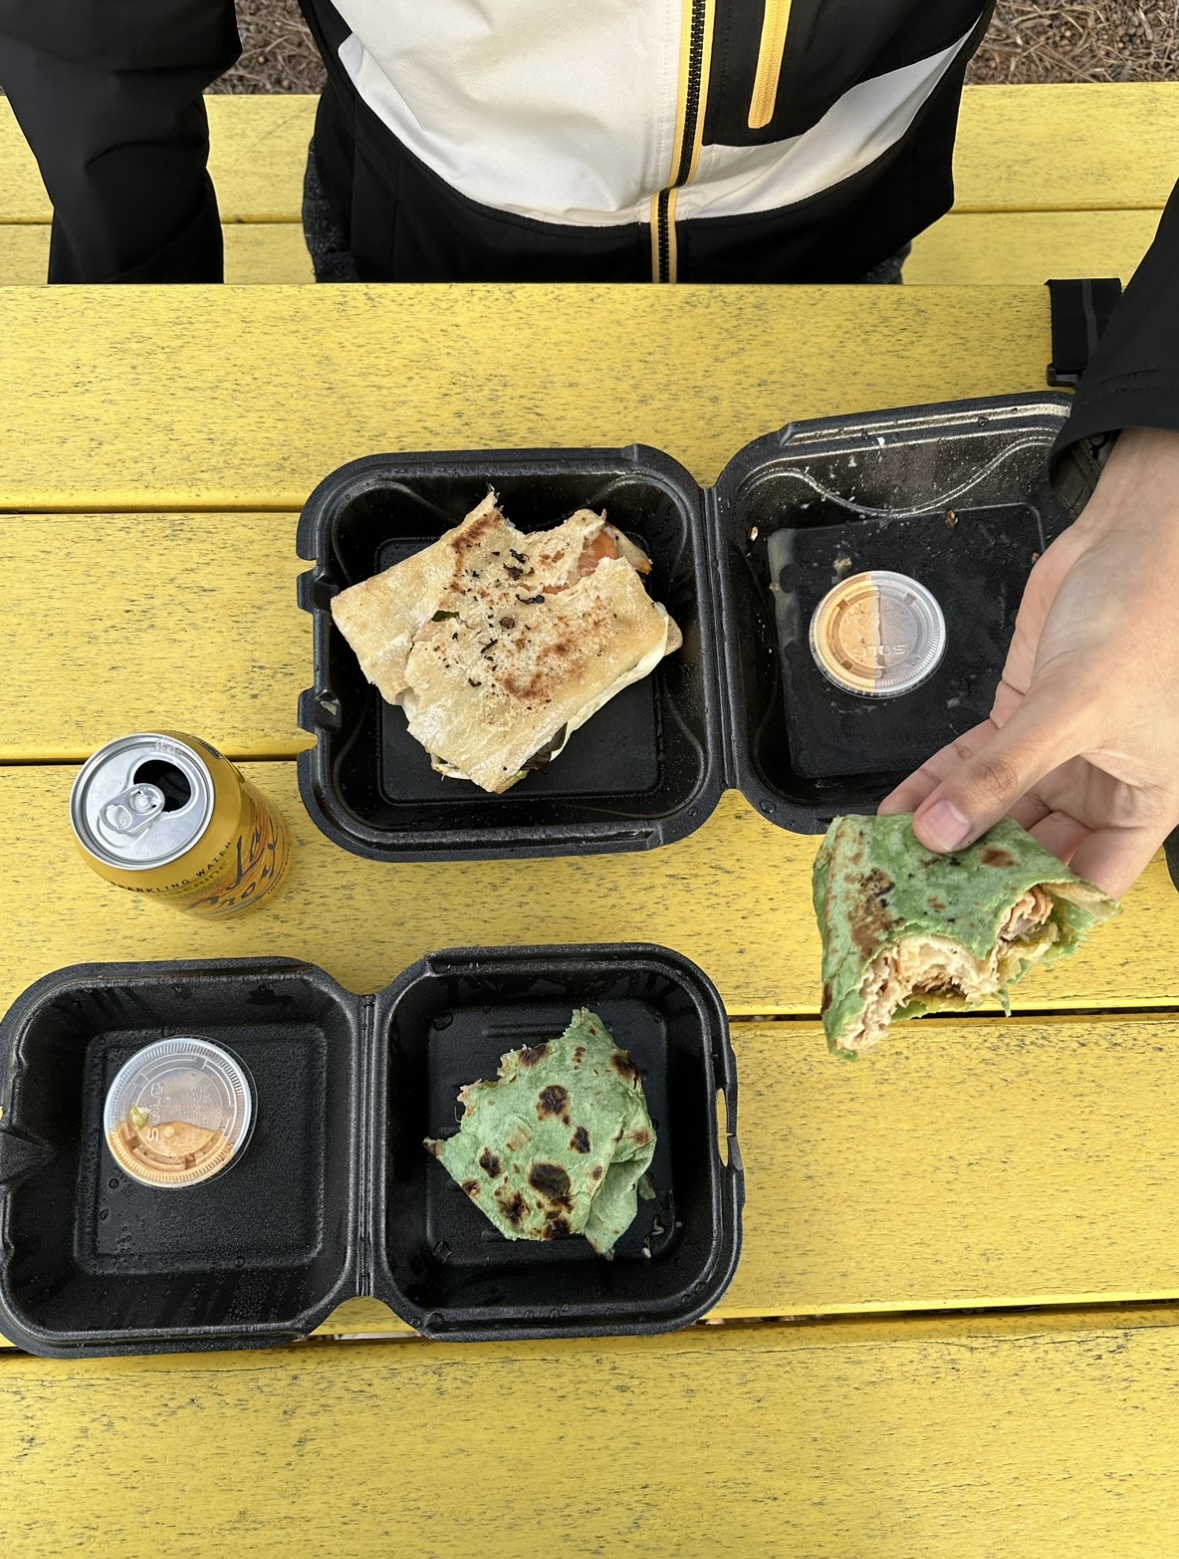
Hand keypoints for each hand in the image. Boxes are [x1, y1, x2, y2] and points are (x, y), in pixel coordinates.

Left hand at [879, 426, 1178, 897]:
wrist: (1134, 534)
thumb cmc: (1145, 613)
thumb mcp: (1074, 706)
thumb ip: (1004, 773)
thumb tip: (936, 834)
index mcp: (1145, 801)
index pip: (1090, 880)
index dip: (1037, 906)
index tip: (973, 925)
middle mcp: (1103, 785)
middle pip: (1034, 850)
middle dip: (975, 871)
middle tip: (913, 897)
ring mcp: (1059, 752)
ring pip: (996, 809)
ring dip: (945, 829)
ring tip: (889, 859)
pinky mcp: (1023, 716)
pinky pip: (972, 765)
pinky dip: (932, 785)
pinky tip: (892, 810)